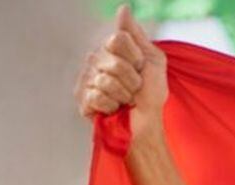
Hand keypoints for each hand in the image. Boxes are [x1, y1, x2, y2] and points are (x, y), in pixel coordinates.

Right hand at [75, 5, 167, 135]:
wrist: (147, 123)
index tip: (141, 68)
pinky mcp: (82, 99)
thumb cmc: (151, 94)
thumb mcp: (153, 60)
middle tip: (134, 89)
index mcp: (110, 49)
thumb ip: (137, 36)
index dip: (135, 57)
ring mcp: (86, 79)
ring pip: (106, 81)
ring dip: (124, 96)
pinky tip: (113, 108)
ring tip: (125, 100)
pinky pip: (97, 97)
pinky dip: (112, 106)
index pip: (118, 39)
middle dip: (133, 81)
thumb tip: (123, 9)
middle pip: (115, 63)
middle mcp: (95, 59)